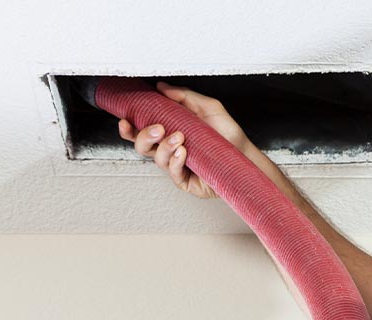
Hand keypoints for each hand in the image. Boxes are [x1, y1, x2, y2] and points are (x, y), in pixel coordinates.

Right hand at [118, 81, 251, 198]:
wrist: (245, 156)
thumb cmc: (228, 135)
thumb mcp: (208, 107)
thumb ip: (184, 96)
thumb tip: (162, 87)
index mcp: (171, 131)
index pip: (143, 131)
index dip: (130, 128)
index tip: (126, 120)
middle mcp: (171, 149)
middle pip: (142, 146)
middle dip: (144, 136)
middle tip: (158, 128)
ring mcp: (177, 166)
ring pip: (156, 159)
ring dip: (165, 147)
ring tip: (180, 138)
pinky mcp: (186, 180)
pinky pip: (173, 172)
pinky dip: (176, 161)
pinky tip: (183, 152)